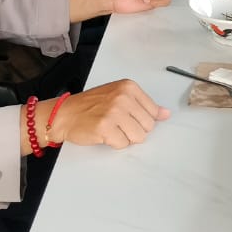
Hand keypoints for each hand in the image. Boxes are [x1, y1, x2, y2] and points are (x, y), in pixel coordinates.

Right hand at [44, 79, 169, 148]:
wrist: (65, 114)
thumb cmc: (91, 105)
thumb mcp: (119, 96)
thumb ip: (143, 104)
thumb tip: (166, 114)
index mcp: (129, 87)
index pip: (153, 112)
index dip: (141, 120)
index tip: (127, 117)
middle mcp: (123, 97)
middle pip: (148, 126)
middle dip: (134, 130)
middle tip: (117, 124)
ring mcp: (114, 112)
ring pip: (138, 137)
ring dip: (125, 138)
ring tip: (111, 129)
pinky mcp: (105, 128)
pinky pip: (123, 144)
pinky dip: (114, 143)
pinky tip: (104, 134)